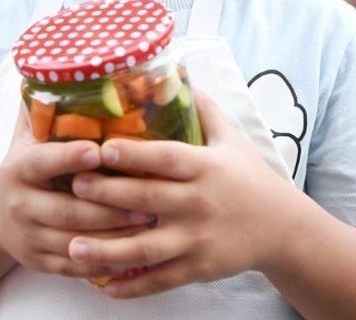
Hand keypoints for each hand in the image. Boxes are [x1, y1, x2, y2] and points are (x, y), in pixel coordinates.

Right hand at [0, 106, 150, 278]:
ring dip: (117, 237)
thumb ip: (41, 106)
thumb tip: (58, 60)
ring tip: (152, 225)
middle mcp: (21, 205)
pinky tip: (137, 254)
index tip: (97, 150)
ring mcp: (30, 238)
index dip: (69, 157)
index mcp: (18, 169)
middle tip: (150, 200)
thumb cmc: (25, 168)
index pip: (43, 162)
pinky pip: (78, 267)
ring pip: (78, 242)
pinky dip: (107, 262)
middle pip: (70, 210)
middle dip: (111, 207)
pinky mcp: (41, 264)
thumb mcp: (25, 138)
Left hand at [66, 91, 303, 298]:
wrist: (282, 227)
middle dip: (108, 194)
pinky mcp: (199, 268)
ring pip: (146, 247)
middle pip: (147, 199)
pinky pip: (161, 279)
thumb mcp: (232, 139)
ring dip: (107, 249)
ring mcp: (198, 238)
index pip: (166, 158)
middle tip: (74, 187)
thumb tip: (178, 69)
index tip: (102, 148)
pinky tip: (106, 286)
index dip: (134, 153)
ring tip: (73, 247)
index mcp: (205, 167)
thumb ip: (204, 108)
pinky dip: (133, 285)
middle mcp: (199, 203)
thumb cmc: (249, 177)